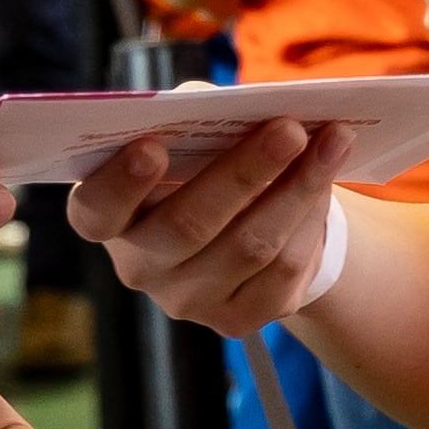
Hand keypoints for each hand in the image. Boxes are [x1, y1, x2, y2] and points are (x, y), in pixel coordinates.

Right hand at [68, 118, 349, 340]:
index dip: (119, 184)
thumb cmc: (203, 160)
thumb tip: (239, 109)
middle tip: (289, 129)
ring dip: (298, 188)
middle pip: (188, 226)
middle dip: (245, 172)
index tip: (152, 147)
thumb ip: (193, 117)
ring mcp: (186, 299)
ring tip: (333, 140)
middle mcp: (138, 265)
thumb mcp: (185, 133)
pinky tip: (327, 178)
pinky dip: (310, 219)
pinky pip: (281, 271)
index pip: (96, 210)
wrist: (244, 221)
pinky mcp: (236, 319)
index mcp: (108, 216)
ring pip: (249, 246)